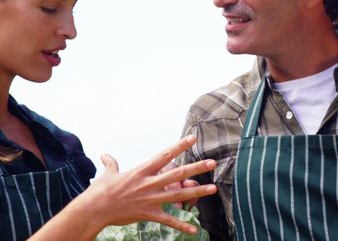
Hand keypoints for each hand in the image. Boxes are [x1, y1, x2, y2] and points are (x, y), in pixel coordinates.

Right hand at [79, 135, 216, 233]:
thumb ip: (110, 163)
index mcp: (142, 170)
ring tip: (213, 189)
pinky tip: (194, 230)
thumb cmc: (99, 191)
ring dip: (197, 192)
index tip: (193, 138)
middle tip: (213, 163)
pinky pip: (168, 220)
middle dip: (197, 168)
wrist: (94, 209)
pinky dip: (181, 225)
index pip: (165, 155)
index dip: (180, 145)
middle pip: (178, 173)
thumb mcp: (107, 174)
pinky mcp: (148, 213)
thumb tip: (104, 154)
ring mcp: (150, 198)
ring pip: (179, 194)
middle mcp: (150, 183)